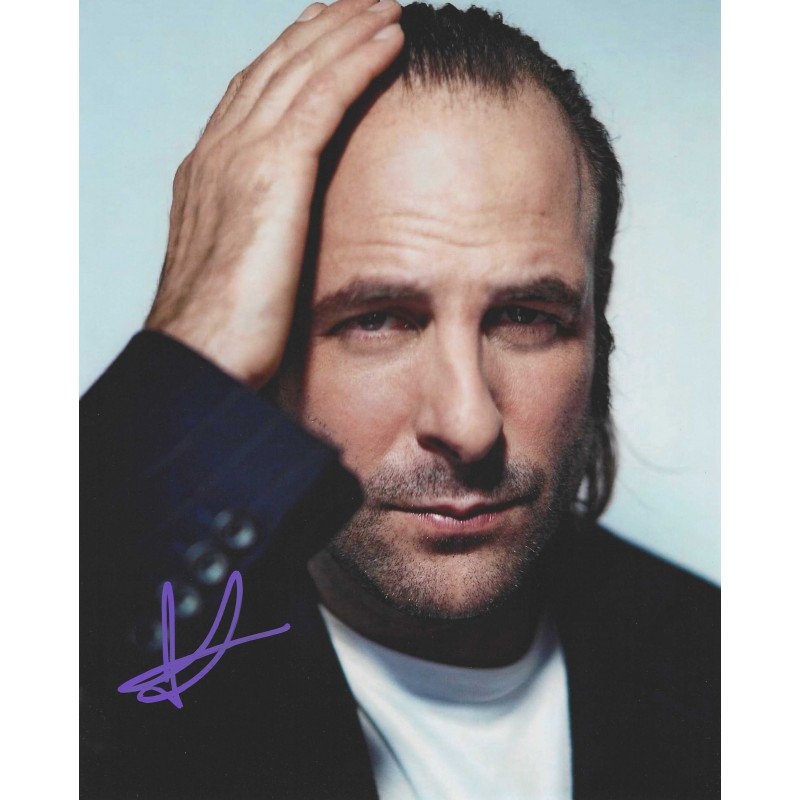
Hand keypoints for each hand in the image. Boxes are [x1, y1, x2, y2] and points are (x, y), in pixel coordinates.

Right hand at [145, 0, 402, 386]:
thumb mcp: (241, 270)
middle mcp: (222, 149)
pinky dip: (358, 62)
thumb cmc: (225, 331)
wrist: (200, 356)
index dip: (294, 57)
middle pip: (277, 66)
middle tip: (362, 0)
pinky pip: (323, 97)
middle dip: (322, 27)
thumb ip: (259, 235)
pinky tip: (390, 38)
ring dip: (348, 28)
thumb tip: (288, 240)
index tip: (330, 35)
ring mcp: (242, 155)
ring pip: (301, 68)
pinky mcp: (273, 171)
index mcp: (212, 171)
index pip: (256, 93)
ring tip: (386, 4)